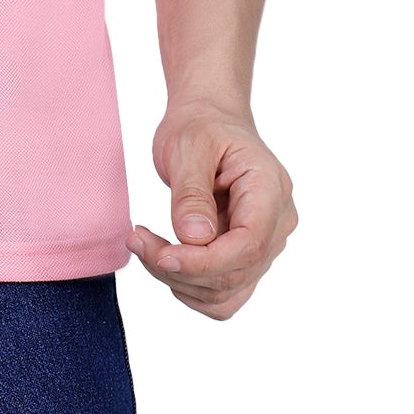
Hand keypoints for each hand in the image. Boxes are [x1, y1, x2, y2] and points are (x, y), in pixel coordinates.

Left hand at [126, 100, 297, 319]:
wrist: (210, 120)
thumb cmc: (201, 126)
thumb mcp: (189, 145)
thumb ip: (191, 193)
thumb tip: (194, 238)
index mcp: (270, 190)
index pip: (249, 246)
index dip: (204, 262)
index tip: (161, 254)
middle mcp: (277, 223)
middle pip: (235, 273)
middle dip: (180, 268)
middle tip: (137, 239)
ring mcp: (265, 244)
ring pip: (227, 292)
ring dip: (179, 280)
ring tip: (145, 244)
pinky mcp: (246, 257)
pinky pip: (223, 293)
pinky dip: (189, 286)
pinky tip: (164, 257)